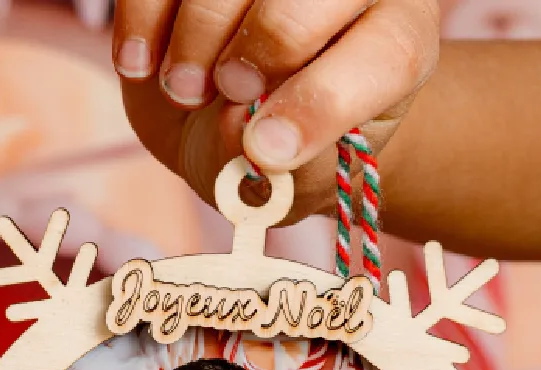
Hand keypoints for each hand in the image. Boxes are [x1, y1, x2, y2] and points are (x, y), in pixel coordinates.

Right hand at [113, 0, 438, 221]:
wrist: (241, 119)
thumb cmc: (288, 152)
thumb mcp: (300, 177)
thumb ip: (290, 167)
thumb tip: (248, 136)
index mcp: (400, 36)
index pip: (387, 52)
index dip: (324, 102)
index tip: (267, 151)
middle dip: (259, 49)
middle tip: (229, 93)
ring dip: (194, 40)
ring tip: (184, 90)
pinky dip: (141, 20)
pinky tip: (141, 65)